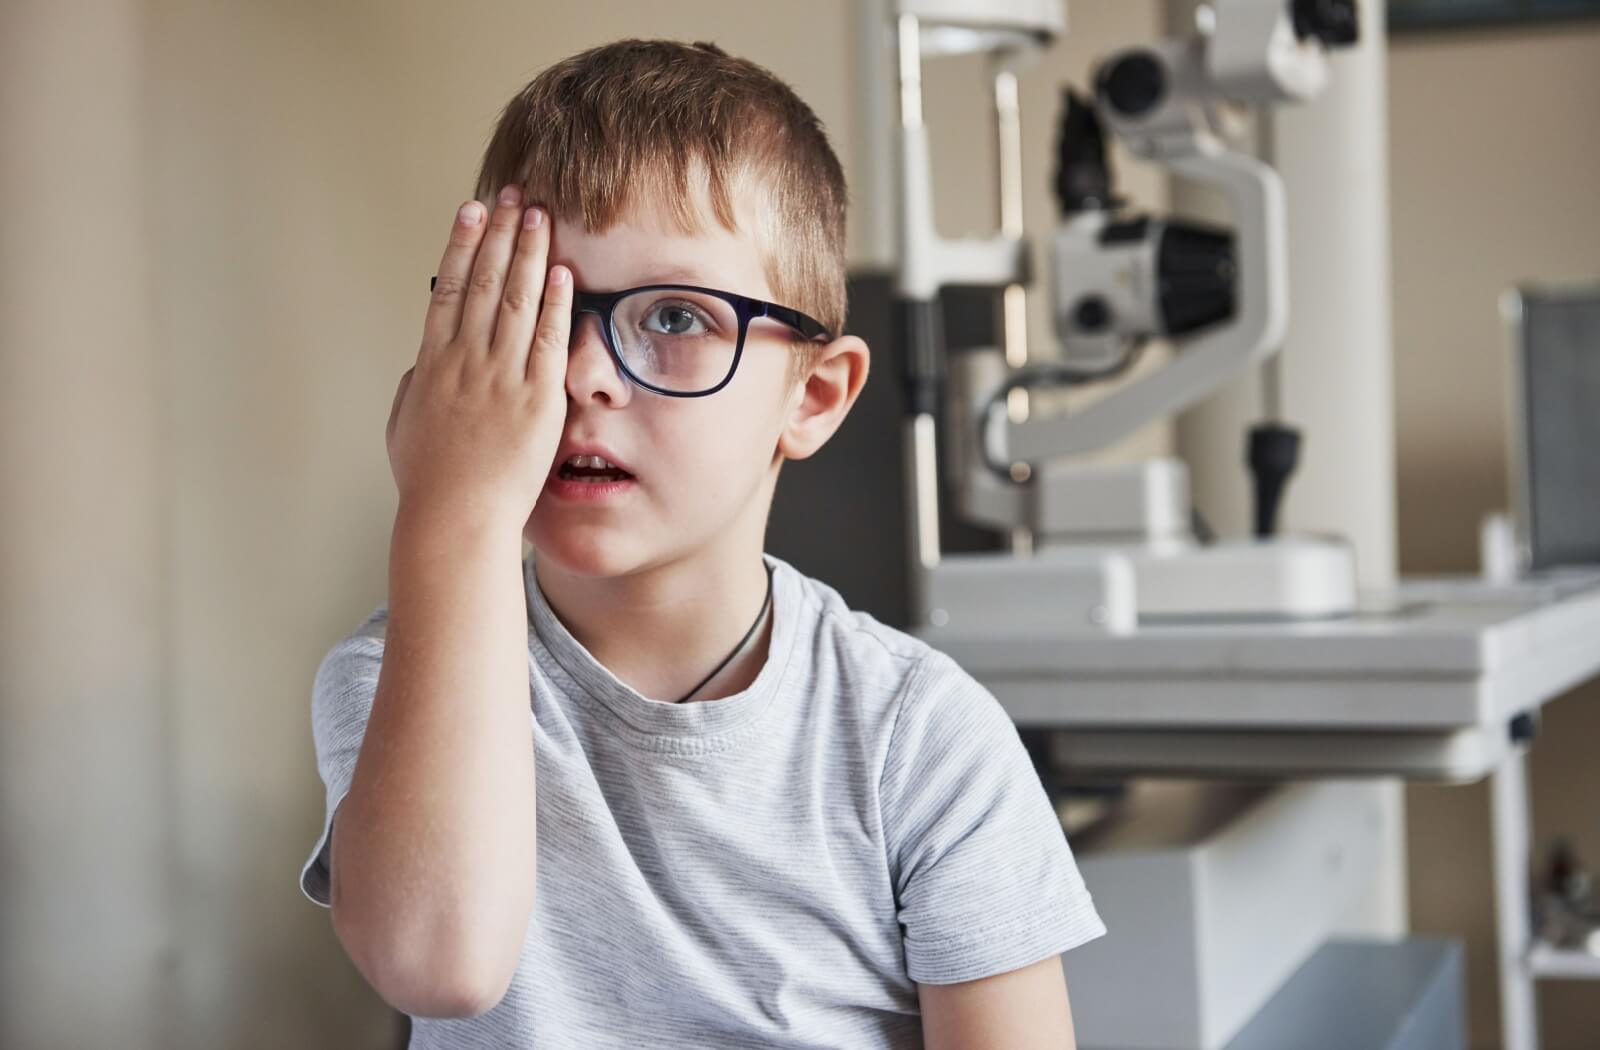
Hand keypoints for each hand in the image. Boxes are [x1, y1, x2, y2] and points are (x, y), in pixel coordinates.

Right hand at [385, 185, 569, 529]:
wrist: (455, 518)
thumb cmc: (428, 482)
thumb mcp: (404, 425)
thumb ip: (414, 387)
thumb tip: (422, 364)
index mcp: (432, 363)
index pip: (448, 287)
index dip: (462, 243)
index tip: (472, 210)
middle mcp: (465, 360)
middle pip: (483, 280)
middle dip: (500, 232)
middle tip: (513, 193)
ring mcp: (501, 377)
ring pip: (515, 299)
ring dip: (528, 251)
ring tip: (539, 213)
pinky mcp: (536, 399)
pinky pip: (546, 339)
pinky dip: (554, 302)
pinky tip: (561, 270)